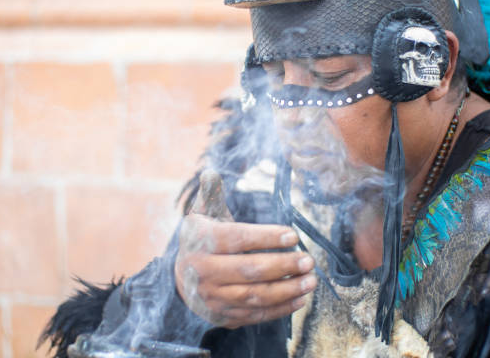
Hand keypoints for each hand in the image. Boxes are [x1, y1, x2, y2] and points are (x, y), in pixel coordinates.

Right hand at [174, 170, 316, 328]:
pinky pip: (254, 315)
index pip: (237, 238)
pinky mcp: (222, 316)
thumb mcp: (200, 216)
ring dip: (287, 290)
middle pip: (248, 269)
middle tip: (308, 260)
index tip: (293, 235)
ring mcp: (213, 297)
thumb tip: (212, 172)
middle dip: (283, 265)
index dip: (266, 237)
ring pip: (254, 295)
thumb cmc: (200, 242)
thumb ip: (211, 195)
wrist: (179, 281)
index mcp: (200, 242)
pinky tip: (300, 298)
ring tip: (310, 280)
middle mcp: (203, 271)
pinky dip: (280, 309)